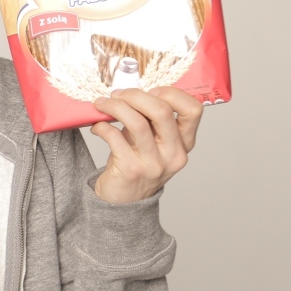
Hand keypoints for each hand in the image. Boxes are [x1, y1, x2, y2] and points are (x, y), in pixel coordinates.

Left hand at [90, 87, 203, 203]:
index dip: (171, 93)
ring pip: (136, 122)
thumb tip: (131, 90)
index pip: (193, 110)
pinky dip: (102, 126)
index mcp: (184, 143)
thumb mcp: (154, 142)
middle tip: (117, 94)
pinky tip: (97, 127)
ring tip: (102, 104)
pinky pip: (114, 137)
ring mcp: (153, 164)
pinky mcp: (130, 170)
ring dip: (115, 106)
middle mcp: (173, 154)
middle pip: (161, 111)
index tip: (150, 91)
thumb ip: (151, 119)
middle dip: (135, 95)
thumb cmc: (137, 163)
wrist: (123, 201)